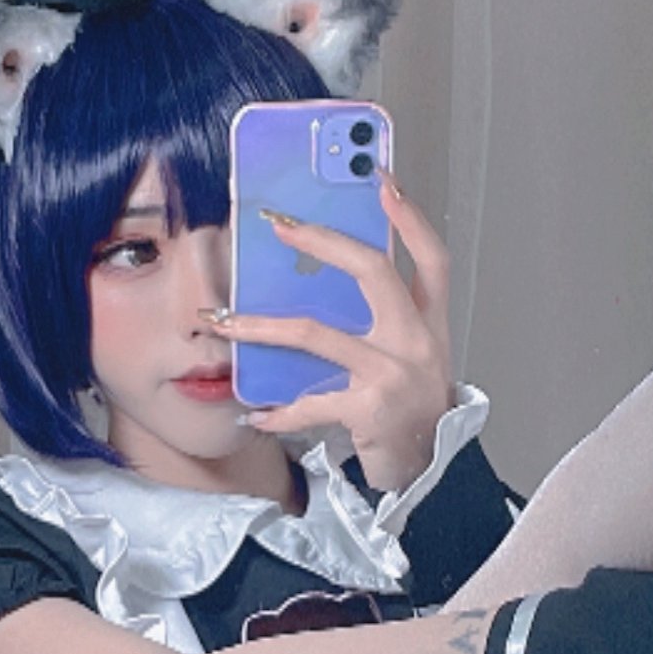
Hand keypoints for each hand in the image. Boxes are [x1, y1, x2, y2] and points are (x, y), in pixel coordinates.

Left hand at [215, 180, 454, 494]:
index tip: (383, 179)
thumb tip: (319, 280)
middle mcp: (417, 342)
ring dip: (259, 325)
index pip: (431, 258)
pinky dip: (277, 411)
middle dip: (321, 241)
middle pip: (373, 272)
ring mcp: (393, 375)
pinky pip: (310, 404)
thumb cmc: (411, 409)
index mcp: (430, 323)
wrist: (430, 473)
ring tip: (221, 320)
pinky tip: (253, 412)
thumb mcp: (410, 356)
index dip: (410, 218)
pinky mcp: (369, 412)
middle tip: (276, 223)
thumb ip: (383, 319)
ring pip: (317, 334)